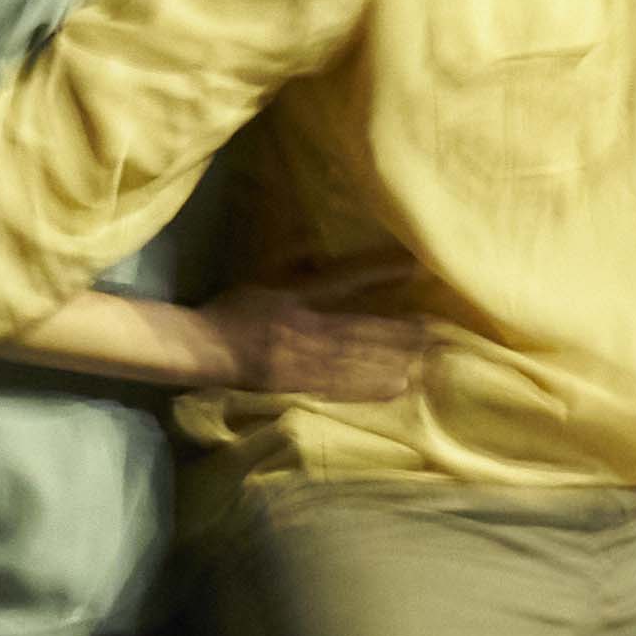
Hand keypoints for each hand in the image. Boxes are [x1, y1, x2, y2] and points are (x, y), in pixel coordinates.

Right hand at [195, 266, 436, 401]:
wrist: (198, 348)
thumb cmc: (232, 314)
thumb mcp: (267, 283)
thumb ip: (299, 272)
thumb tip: (324, 249)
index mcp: (295, 296)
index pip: (344, 279)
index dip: (378, 270)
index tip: (412, 264)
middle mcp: (301, 326)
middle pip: (357, 325)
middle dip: (397, 326)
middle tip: (436, 326)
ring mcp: (298, 358)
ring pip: (352, 357)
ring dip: (390, 356)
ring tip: (426, 356)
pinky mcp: (295, 384)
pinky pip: (338, 387)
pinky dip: (367, 386)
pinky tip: (394, 386)